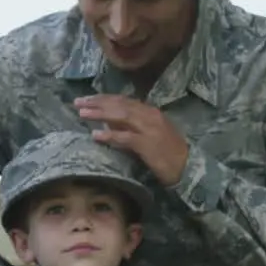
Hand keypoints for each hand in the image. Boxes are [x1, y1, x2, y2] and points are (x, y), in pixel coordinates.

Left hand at [74, 94, 188, 186]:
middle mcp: (149, 116)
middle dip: (97, 102)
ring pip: (121, 116)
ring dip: (100, 114)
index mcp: (150, 111)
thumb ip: (130, 127)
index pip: (123, 100)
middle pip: (119, 105)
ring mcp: (149, 129)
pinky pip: (125, 138)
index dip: (103, 98)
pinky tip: (96, 136)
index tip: (87, 98)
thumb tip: (108, 123)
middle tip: (78, 102)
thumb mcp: (149, 134)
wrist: (187, 166)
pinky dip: (110, 136)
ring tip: (83, 113)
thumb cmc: (167, 152)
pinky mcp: (148, 144)